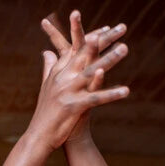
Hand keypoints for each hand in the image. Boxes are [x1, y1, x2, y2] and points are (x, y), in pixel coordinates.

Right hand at [28, 10, 129, 151]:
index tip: (107, 28)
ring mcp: (67, 91)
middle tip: (120, 29)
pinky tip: (125, 90)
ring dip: (109, 59)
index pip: (76, 48)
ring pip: (91, 71)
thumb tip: (46, 51)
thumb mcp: (46, 86)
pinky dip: (110, 94)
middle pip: (85, 54)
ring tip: (124, 48)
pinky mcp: (73, 106)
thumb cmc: (46, 112)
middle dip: (103, 41)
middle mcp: (62, 78)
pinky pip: (96, 98)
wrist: (39, 136)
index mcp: (58, 72)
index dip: (92, 38)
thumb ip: (49, 67)